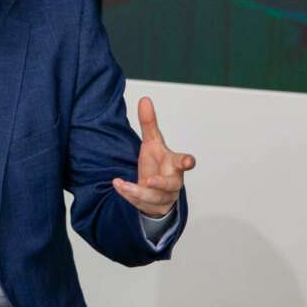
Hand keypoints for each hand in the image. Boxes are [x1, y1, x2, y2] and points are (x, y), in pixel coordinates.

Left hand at [112, 96, 195, 218]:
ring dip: (139, 192)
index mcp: (174, 164)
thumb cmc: (158, 163)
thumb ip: (149, 123)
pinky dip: (129, 195)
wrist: (156, 189)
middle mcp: (172, 182)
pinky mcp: (152, 207)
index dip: (187, 162)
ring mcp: (163, 196)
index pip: (184, 162)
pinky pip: (141, 204)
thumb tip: (144, 99)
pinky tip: (118, 185)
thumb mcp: (152, 142)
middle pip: (171, 185)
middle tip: (149, 180)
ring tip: (123, 185)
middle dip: (161, 183)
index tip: (188, 162)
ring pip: (154, 198)